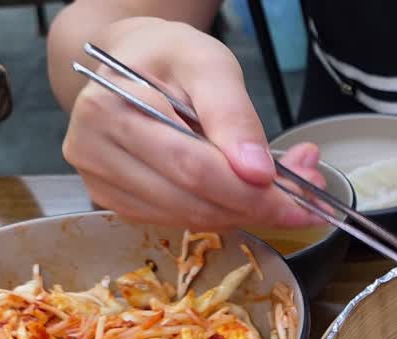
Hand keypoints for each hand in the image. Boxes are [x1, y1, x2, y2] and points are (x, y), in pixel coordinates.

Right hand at [62, 18, 325, 230]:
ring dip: (242, 214)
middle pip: (191, 201)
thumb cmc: (170, 58)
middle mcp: (93, 150)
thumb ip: (234, 115)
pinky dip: (220, 215)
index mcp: (112, 108)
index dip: (251, 193)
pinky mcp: (113, 201)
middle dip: (256, 207)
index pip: (192, 167)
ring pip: (188, 218)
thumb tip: (257, 173)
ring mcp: (99, 181)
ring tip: (280, 191)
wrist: (133, 62)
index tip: (301, 203)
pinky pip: (177, 221)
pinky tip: (242, 195)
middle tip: (303, 201)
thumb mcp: (210, 65)